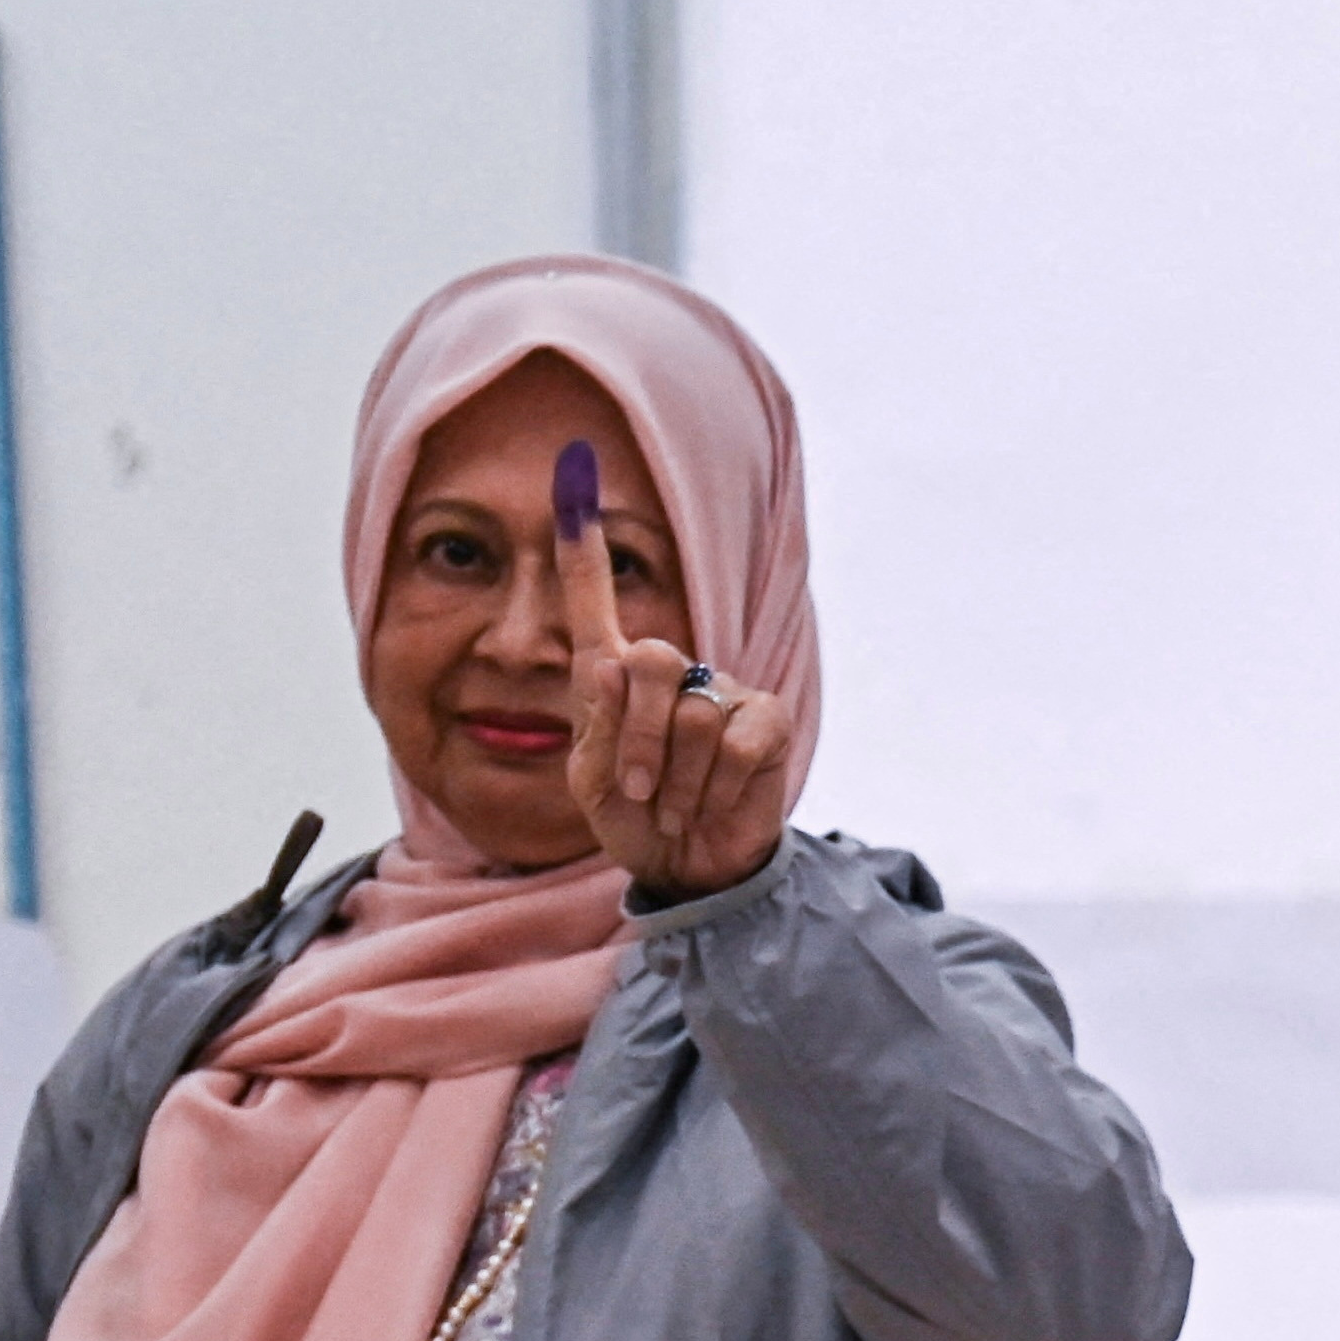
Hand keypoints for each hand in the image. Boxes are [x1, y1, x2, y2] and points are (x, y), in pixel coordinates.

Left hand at [556, 442, 792, 897]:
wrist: (688, 866)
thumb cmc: (635, 818)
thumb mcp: (593, 780)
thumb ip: (600, 723)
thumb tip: (616, 660)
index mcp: (614, 677)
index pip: (594, 602)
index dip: (583, 549)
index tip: (571, 474)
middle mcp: (674, 670)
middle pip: (650, 661)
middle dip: (639, 738)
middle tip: (642, 789)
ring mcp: (725, 691)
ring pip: (693, 716)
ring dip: (677, 781)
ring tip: (678, 805)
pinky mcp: (767, 721)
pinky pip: (737, 745)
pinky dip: (715, 788)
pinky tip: (713, 804)